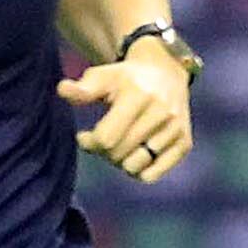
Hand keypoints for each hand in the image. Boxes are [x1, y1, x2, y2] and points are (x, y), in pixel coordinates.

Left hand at [59, 43, 196, 182]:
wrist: (166, 73)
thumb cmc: (126, 78)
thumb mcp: (102, 77)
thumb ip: (83, 89)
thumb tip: (62, 90)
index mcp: (138, 96)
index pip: (106, 138)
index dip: (89, 142)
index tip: (83, 135)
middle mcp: (161, 113)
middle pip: (118, 154)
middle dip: (102, 152)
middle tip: (100, 142)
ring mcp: (175, 130)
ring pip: (134, 167)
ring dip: (119, 161)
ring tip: (117, 147)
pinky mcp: (184, 143)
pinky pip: (152, 175)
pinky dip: (138, 171)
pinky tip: (133, 156)